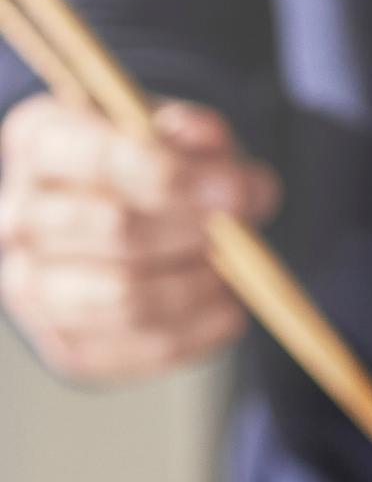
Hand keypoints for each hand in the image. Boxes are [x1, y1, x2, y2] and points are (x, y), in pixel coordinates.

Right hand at [0, 95, 279, 381]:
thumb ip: (193, 133)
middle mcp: (19, 218)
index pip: (100, 160)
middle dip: (192, 232)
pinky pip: (148, 347)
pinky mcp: (70, 348)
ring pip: (130, 299)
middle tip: (240, 232)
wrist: (104, 236)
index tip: (236, 191)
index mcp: (39, 145)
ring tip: (229, 270)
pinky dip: (203, 330)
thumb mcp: (165, 135)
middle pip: (116, 230)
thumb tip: (212, 141)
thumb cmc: (140, 177)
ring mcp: (35, 289)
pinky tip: (225, 306)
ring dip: (198, 286)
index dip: (174, 177)